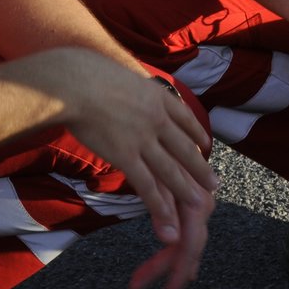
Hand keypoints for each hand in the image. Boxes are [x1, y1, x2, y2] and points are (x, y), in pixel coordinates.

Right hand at [51, 51, 218, 288]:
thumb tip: (122, 82)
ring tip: (200, 205)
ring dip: (187, 190)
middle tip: (214, 183)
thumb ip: (129, 83)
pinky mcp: (125, 156)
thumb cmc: (86, 71)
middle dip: (200, 168)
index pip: (184, 117)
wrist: (74, 83)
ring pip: (171, 170)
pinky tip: (168, 218)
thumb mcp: (121, 71)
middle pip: (184, 148)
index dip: (196, 133)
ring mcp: (144, 139)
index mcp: (157, 96)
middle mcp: (157, 119)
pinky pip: (146, 184)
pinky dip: (159, 204)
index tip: (205, 145)